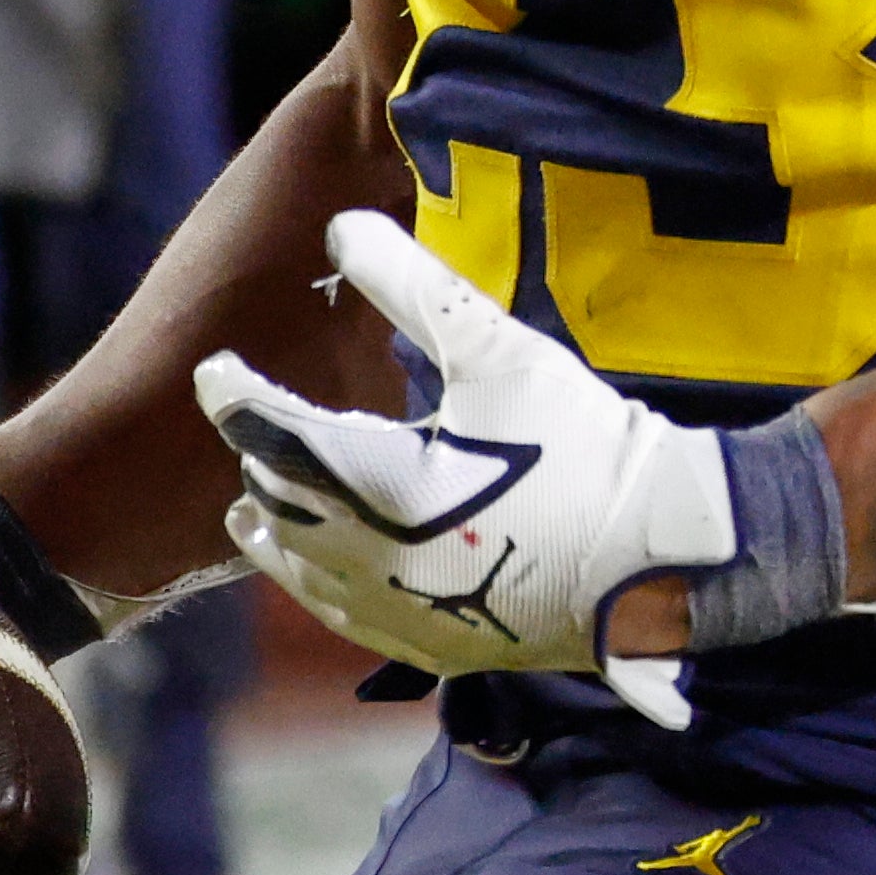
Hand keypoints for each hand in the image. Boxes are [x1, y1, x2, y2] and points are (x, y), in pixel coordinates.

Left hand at [197, 211, 745, 727]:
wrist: (661, 559)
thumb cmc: (583, 446)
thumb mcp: (497, 351)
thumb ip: (414, 285)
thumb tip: (344, 227)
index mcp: (379, 486)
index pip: (274, 435)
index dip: (236, 398)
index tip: (215, 370)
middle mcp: (373, 561)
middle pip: (281, 505)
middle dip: (258, 459)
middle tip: (247, 423)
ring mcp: (401, 614)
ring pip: (302, 574)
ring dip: (273, 530)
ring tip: (249, 507)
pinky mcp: (434, 647)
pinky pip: (347, 620)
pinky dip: (316, 587)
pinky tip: (317, 576)